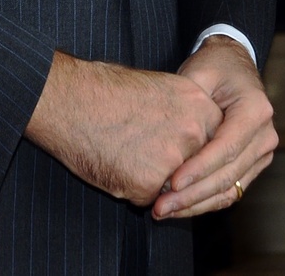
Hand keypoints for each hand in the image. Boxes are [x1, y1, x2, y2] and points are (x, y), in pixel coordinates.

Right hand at [24, 51, 222, 203]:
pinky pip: (148, 197)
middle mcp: (195, 133)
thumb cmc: (106, 89)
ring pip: (174, 185)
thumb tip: (193, 136)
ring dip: (155, 178)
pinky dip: (132, 188)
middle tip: (146, 151)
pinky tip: (114, 164)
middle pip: (196, 165)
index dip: (193, 148)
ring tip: (126, 153)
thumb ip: (185, 113)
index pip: (213, 141)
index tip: (176, 146)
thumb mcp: (160, 88)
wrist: (70, 100)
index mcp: (201, 105)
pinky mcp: (149, 185)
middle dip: (177, 167)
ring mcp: (174, 161)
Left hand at [152, 35, 277, 219]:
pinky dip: (205, 201)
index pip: (226, 148)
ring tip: (164, 210)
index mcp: (255, 110)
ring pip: (229, 189)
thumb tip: (173, 142)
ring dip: (196, 204)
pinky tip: (179, 206)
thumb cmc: (213, 66)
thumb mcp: (199, 74)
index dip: (198, 169)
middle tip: (160, 206)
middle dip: (192, 194)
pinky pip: (230, 190)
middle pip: (228, 175)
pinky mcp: (252, 164)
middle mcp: (265, 135)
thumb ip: (190, 105)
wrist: (233, 64)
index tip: (171, 183)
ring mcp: (262, 152)